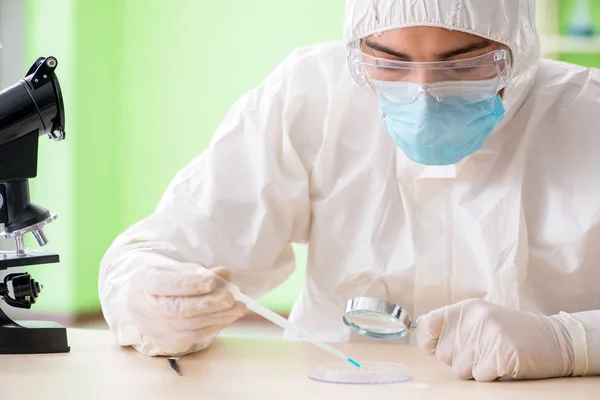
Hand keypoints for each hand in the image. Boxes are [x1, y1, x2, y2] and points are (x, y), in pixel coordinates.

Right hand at [126, 264, 246, 355]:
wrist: (141, 304)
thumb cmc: (165, 283)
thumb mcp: (178, 270)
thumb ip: (201, 272)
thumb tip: (224, 274)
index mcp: (147, 282)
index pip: (167, 284)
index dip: (190, 284)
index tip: (212, 282)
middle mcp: (147, 307)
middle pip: (179, 309)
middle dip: (209, 304)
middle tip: (231, 298)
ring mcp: (156, 328)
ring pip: (190, 326)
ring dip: (218, 317)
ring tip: (238, 308)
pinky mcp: (167, 342)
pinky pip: (194, 337)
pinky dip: (214, 327)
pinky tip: (227, 318)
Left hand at [415, 299, 574, 380]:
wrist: (556, 340)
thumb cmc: (513, 333)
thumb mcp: (481, 320)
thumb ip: (454, 327)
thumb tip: (424, 339)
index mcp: (466, 308)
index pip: (427, 324)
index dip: (426, 341)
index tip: (433, 348)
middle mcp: (475, 318)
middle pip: (444, 355)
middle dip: (460, 361)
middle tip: (483, 352)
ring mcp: (489, 335)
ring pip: (460, 370)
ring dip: (476, 370)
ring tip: (495, 357)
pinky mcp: (502, 353)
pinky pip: (480, 377)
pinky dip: (491, 376)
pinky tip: (504, 364)